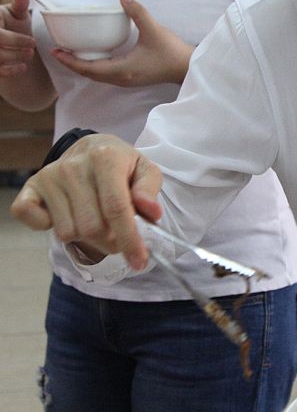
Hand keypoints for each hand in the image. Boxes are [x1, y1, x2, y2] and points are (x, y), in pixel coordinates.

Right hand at [0, 0, 35, 76]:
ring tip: (29, 55)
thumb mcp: (15, 13)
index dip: (17, 41)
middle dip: (16, 52)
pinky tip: (22, 67)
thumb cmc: (10, 22)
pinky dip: (10, 71)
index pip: (0, 37)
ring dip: (14, 60)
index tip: (33, 42)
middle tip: (32, 51)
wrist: (5, 39)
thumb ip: (20, 5)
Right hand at [10, 133, 163, 270]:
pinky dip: (48, 228)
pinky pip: (35, 222)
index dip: (129, 239)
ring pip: (69, 232)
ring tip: (94, 218)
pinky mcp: (31, 187)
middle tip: (116, 234)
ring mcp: (49, 176)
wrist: (91, 148)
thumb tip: (151, 212)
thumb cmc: (121, 165)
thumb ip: (149, 190)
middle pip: (93, 227)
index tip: (139, 262)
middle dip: (110, 241)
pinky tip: (65, 216)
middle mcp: (73, 165)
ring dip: (85, 237)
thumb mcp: (144, 170)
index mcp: (105, 157)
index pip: (116, 208)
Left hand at [50, 0, 193, 86]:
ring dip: (83, 66)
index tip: (56, 52)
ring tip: (72, 54)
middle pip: (89, 74)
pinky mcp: (131, 78)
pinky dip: (94, 67)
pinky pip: (106, 75)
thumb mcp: (153, 29)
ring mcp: (126, 80)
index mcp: (122, 69)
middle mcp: (121, 78)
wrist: (186, 68)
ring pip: (97, 76)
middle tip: (58, 51)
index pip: (89, 68)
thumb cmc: (171, 52)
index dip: (70, 61)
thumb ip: (137, 12)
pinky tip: (94, 57)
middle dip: (72, 64)